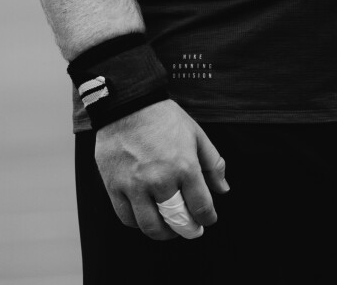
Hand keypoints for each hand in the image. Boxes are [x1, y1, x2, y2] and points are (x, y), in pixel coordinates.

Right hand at [94, 99, 228, 239]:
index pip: (201, 206)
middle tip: (190, 229)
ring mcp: (135, 185)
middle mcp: (160, 180)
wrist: (127, 103)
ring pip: (150, 227)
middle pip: (177, 222)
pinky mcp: (114, 187)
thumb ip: (212, 163)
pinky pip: (127, 218)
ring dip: (163, 232)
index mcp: (184, 166)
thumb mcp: (195, 133)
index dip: (207, 218)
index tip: (207, 220)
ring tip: (168, 227)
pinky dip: (138, 223)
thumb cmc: (162, 116)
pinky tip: (145, 216)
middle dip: (188, 230)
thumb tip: (223, 189)